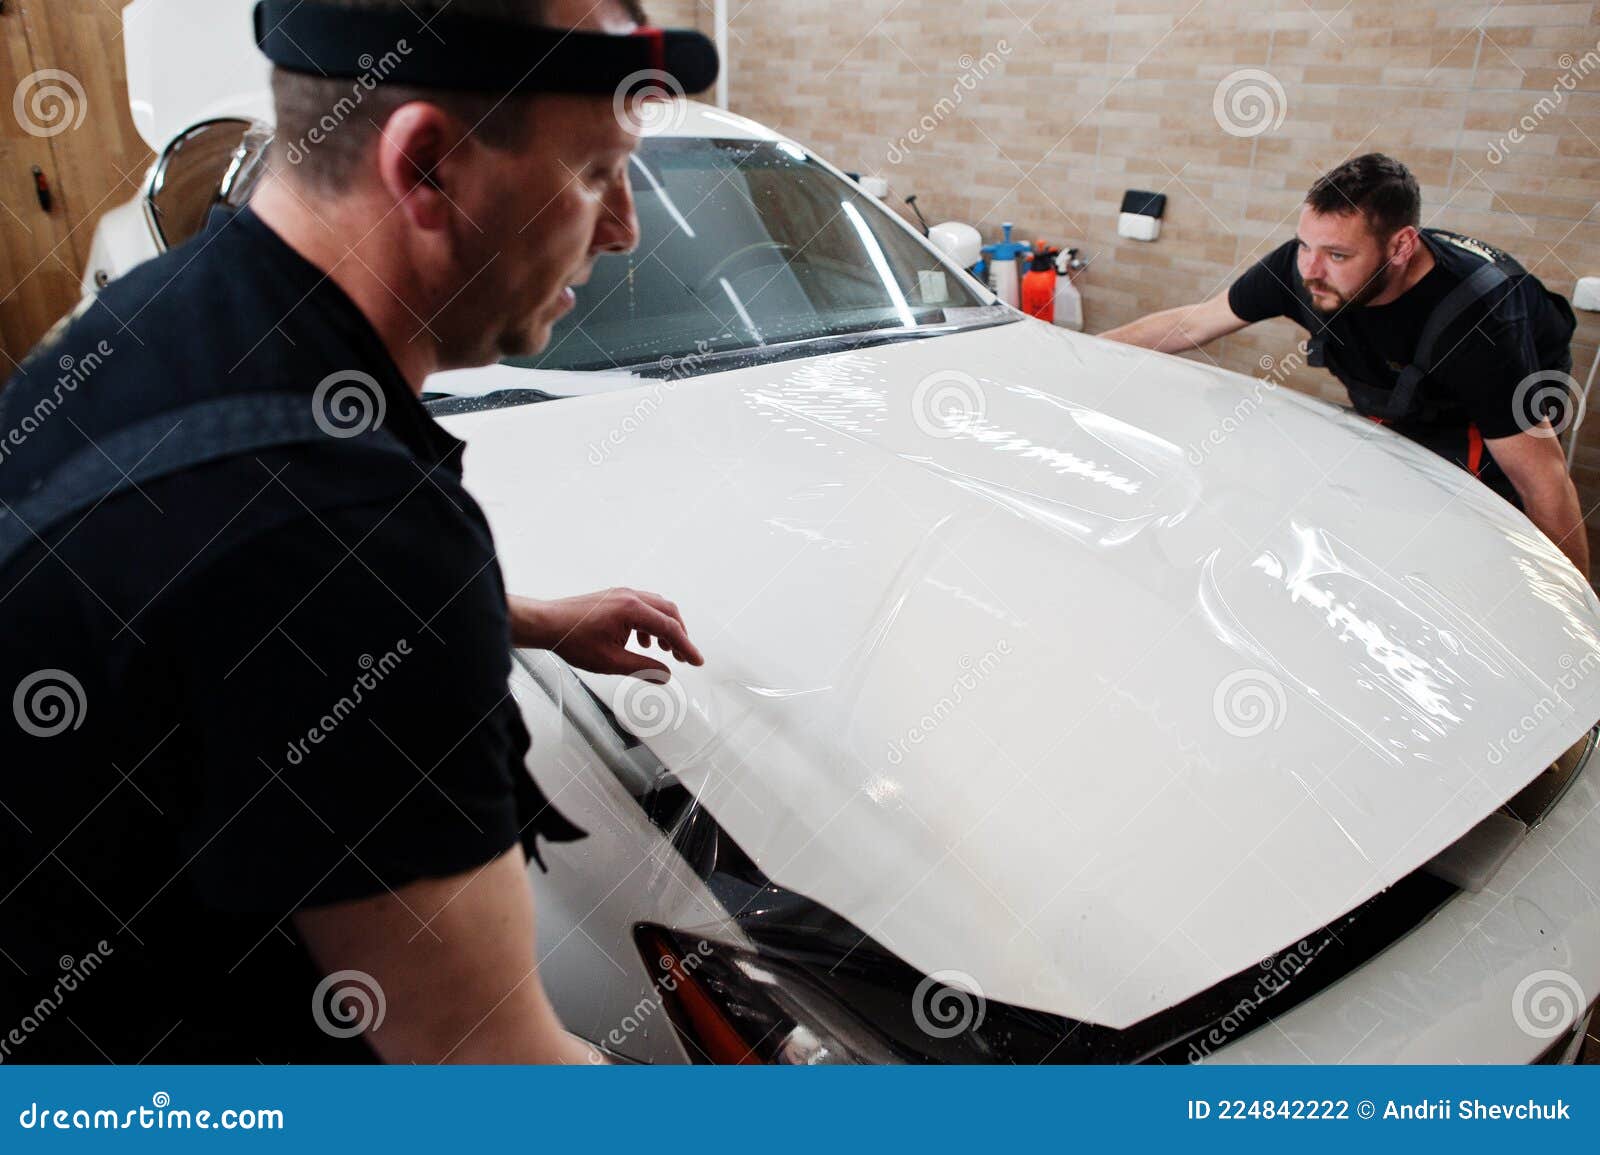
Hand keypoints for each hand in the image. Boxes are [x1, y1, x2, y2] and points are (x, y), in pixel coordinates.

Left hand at [508, 589, 704, 678]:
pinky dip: (650, 624)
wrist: (547, 623)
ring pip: (656, 608)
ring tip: (665, 651)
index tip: (697, 661)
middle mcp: (630, 596)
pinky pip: (642, 607)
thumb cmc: (572, 640)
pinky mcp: (614, 598)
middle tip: (684, 656)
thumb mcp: (611, 661)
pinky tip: (642, 642)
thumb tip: (665, 675)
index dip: (686, 647)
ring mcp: (622, 594)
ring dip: (665, 629)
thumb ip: (643, 668)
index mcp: (632, 609)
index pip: (670, 629)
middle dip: (680, 635)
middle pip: (668, 613)